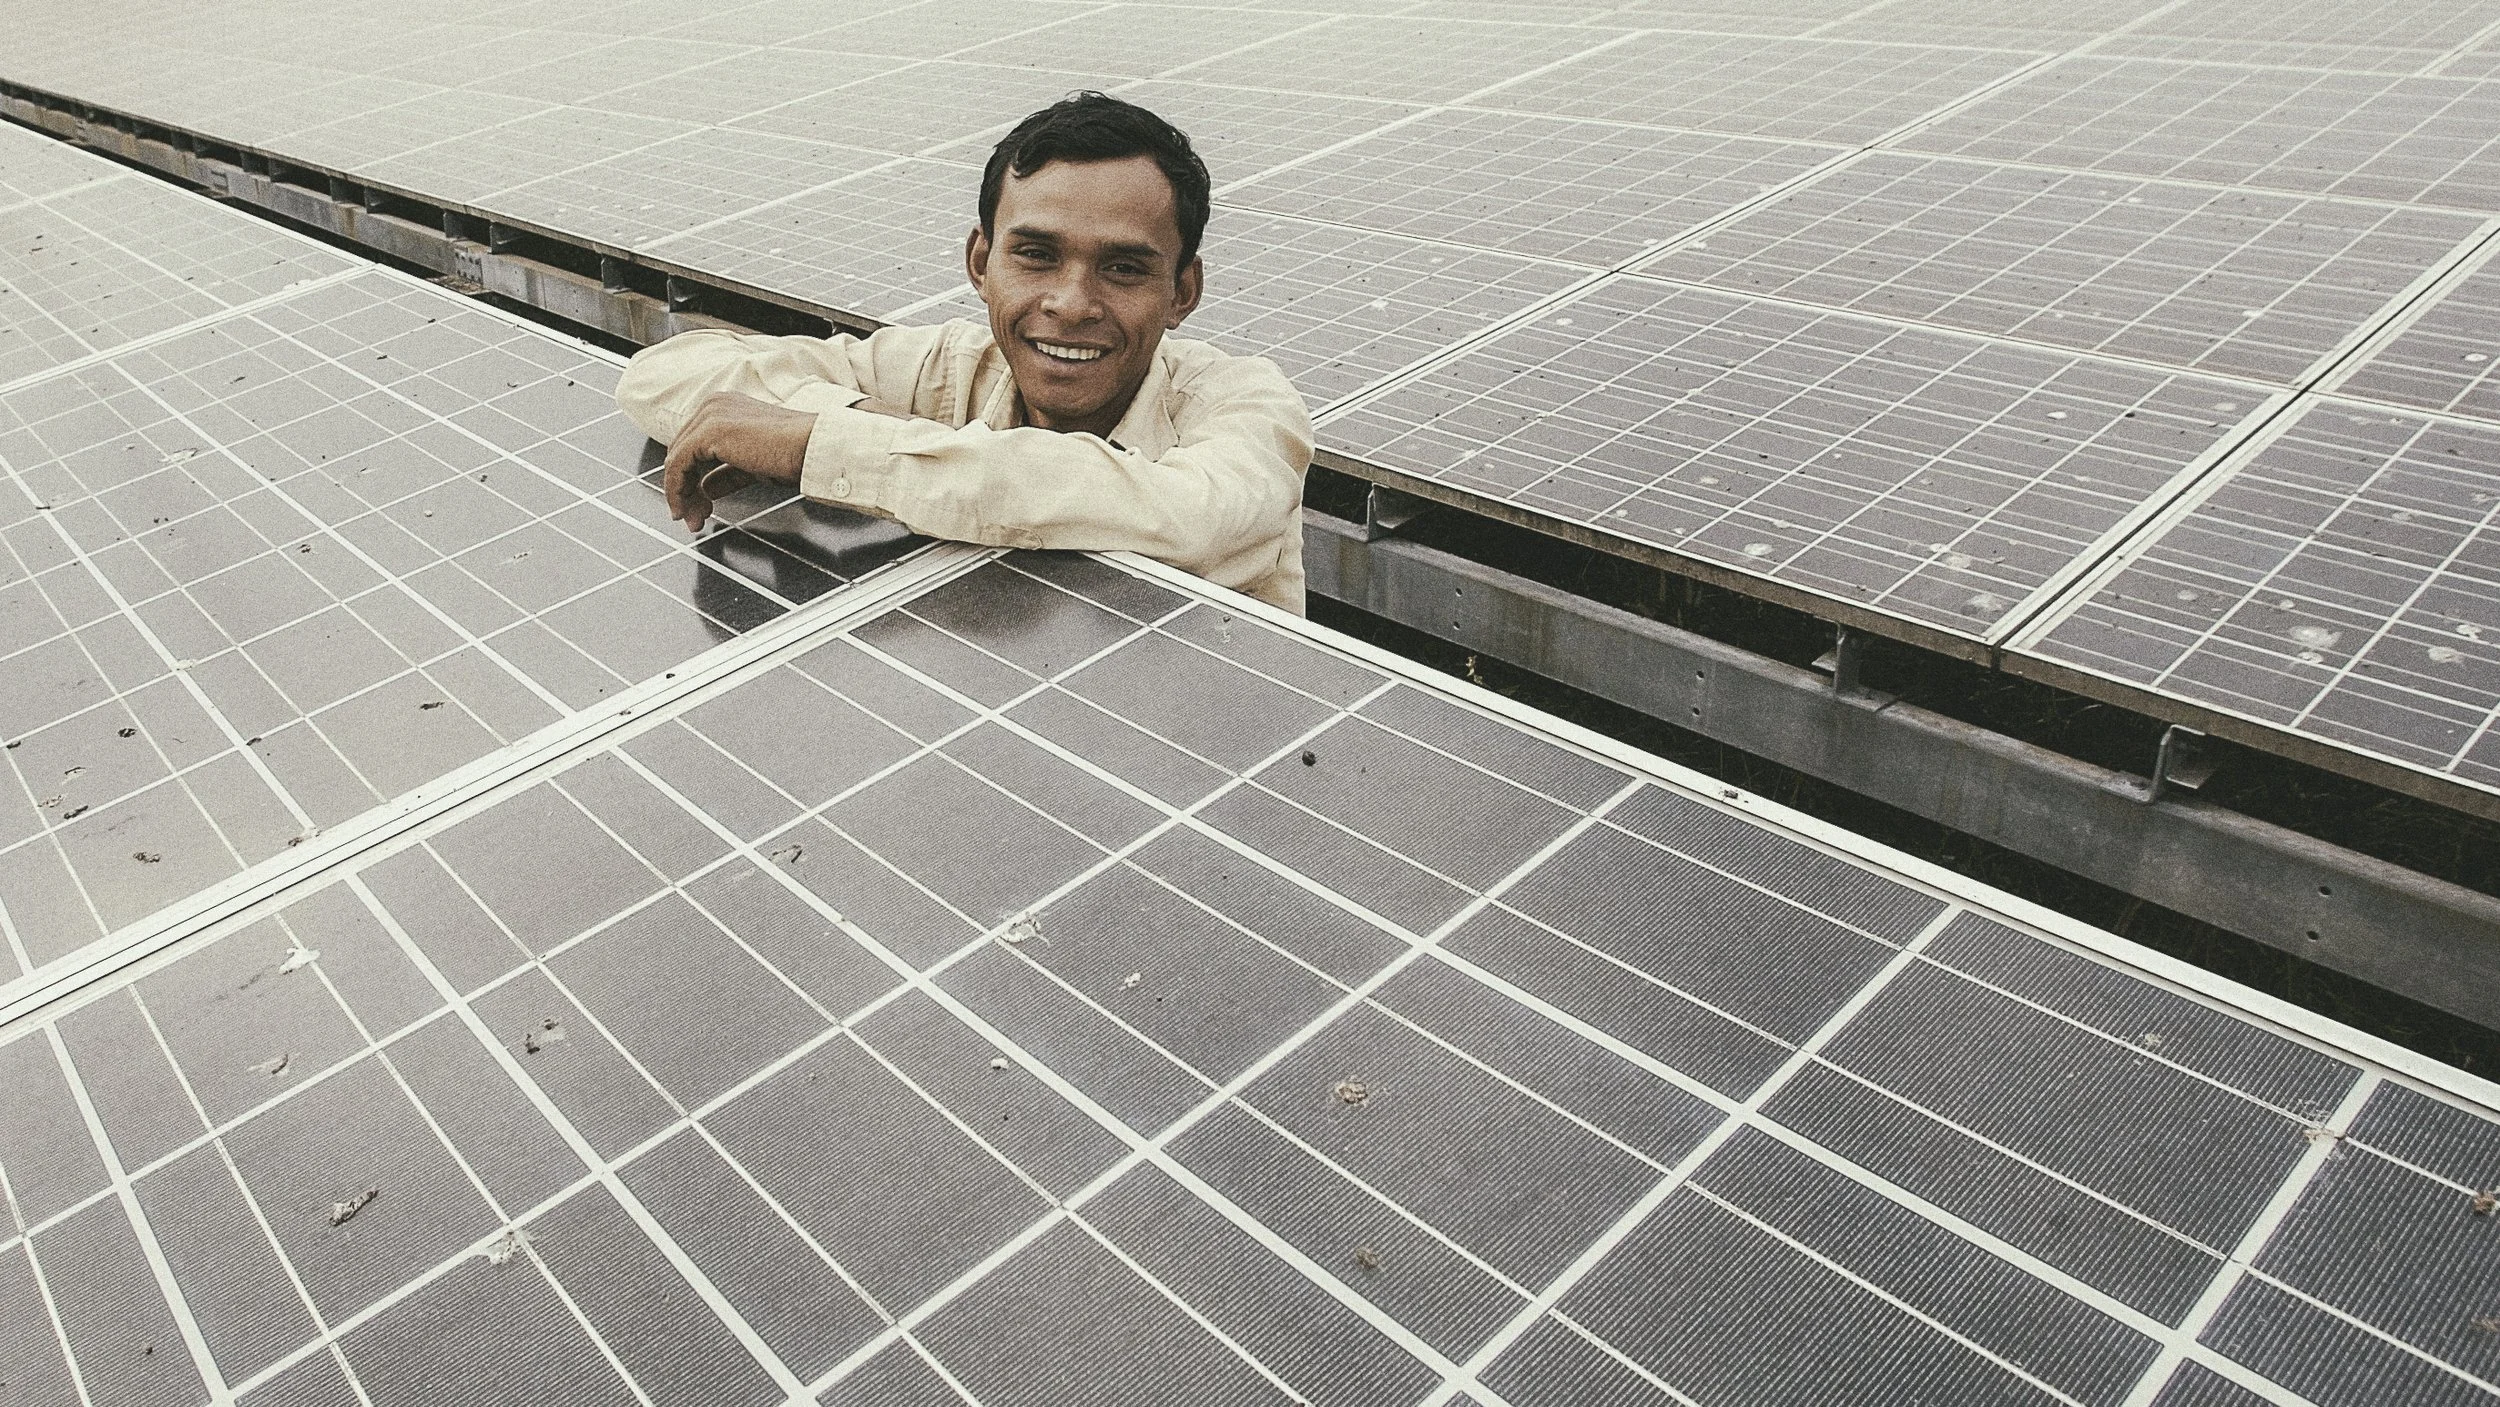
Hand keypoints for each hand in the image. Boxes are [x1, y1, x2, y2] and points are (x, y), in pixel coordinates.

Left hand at [661, 392, 818, 532]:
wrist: (812, 449)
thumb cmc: (796, 454)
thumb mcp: (753, 466)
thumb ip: (727, 473)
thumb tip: (708, 487)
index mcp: (724, 407)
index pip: (694, 446)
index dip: (691, 480)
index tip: (698, 507)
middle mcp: (713, 405)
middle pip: (682, 453)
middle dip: (685, 491)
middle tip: (694, 519)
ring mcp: (709, 415)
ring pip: (677, 460)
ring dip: (680, 495)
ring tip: (692, 520)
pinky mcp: (708, 431)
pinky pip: (678, 464)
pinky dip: (677, 490)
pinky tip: (687, 510)